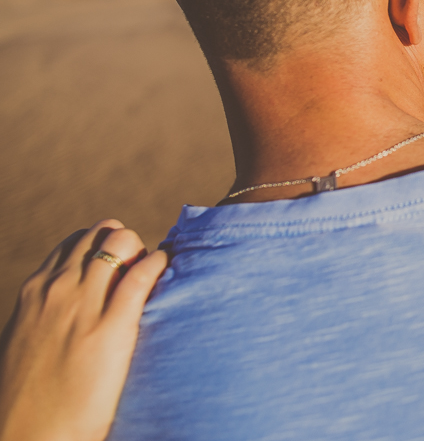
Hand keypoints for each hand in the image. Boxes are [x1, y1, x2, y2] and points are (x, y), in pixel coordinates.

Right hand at [0, 220, 167, 440]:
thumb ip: (47, 315)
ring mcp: (84, 305)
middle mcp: (58, 289)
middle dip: (128, 244)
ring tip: (154, 275)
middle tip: (141, 270)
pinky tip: (166, 272)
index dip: (104, 247)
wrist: (28, 436)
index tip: (120, 265)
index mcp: (35, 290)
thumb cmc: (29, 397)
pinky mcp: (111, 327)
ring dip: (143, 250)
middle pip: (104, 233)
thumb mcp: (27, 340)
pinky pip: (142, 274)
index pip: (76, 242)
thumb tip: (69, 309)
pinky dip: (158, 264)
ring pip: (122, 242)